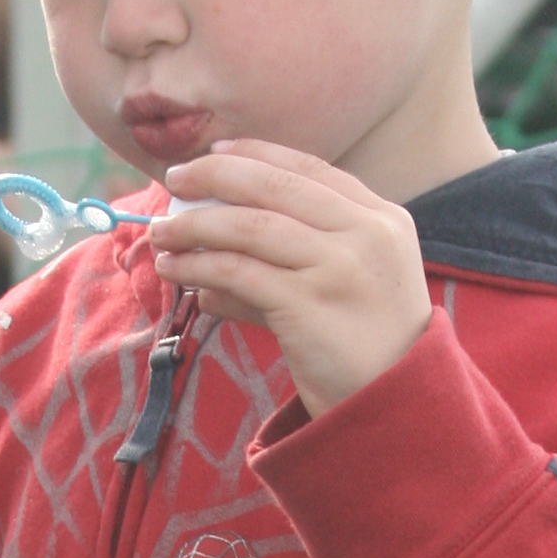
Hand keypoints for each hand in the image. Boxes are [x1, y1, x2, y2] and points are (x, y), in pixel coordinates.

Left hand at [147, 142, 430, 413]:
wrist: (394, 404)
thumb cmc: (366, 347)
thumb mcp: (348, 284)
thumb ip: (296, 257)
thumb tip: (212, 249)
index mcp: (382, 219)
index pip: (310, 169)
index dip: (257, 155)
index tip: (214, 153)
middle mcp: (365, 234)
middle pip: (276, 188)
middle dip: (216, 177)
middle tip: (175, 181)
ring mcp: (338, 267)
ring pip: (250, 227)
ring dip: (196, 226)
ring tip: (162, 234)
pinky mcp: (308, 305)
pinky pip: (240, 273)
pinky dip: (201, 267)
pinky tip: (179, 271)